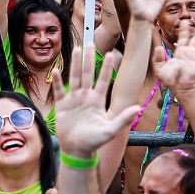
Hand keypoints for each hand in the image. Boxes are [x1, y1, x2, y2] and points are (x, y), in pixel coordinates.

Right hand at [53, 41, 134, 156]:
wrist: (77, 150)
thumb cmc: (95, 142)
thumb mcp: (111, 130)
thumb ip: (123, 118)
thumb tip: (138, 108)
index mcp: (97, 101)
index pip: (102, 80)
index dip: (106, 67)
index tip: (110, 54)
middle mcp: (86, 97)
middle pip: (87, 74)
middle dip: (88, 59)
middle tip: (89, 43)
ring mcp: (73, 100)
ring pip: (74, 78)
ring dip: (75, 64)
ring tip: (76, 49)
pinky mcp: (62, 106)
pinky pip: (58, 91)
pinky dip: (57, 81)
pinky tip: (56, 70)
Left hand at [155, 14, 194, 96]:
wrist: (181, 88)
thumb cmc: (171, 80)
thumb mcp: (159, 68)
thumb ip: (158, 58)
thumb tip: (158, 47)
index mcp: (180, 53)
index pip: (182, 39)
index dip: (183, 30)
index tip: (183, 21)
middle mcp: (189, 52)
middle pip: (194, 36)